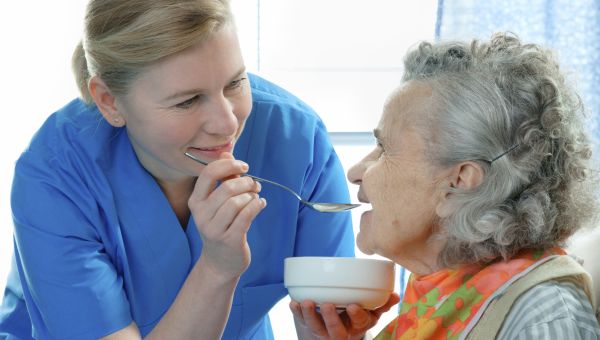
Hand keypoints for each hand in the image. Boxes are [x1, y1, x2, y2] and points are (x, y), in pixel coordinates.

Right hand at [189, 152, 265, 280]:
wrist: (220, 262)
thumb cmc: (222, 226)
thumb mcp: (217, 203)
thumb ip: (222, 179)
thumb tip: (228, 154)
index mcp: (196, 201)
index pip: (208, 174)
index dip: (228, 165)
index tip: (243, 166)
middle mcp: (201, 215)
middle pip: (227, 188)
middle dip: (246, 182)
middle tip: (255, 185)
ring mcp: (214, 229)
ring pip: (237, 202)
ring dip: (252, 196)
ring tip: (256, 197)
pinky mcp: (230, 239)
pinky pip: (247, 215)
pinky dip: (257, 206)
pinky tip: (260, 205)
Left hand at [290, 293, 399, 339]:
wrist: (338, 328)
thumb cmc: (356, 315)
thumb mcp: (372, 313)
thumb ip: (382, 304)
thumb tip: (395, 295)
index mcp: (357, 326)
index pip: (359, 322)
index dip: (357, 315)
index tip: (353, 305)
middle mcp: (341, 332)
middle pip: (335, 330)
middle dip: (330, 319)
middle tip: (327, 304)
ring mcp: (324, 330)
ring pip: (316, 327)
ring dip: (309, 315)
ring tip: (305, 302)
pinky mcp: (310, 325)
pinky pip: (302, 321)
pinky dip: (296, 312)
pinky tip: (293, 303)